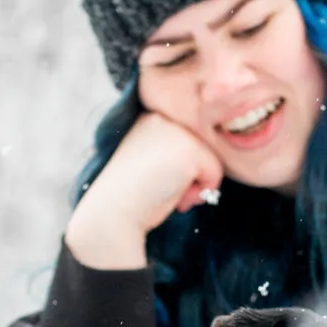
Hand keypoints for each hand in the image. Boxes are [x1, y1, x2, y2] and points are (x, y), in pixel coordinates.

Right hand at [65, 112, 223, 269]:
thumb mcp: (149, 161)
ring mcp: (177, 130)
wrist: (112, 211)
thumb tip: (206, 162)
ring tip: (165, 191)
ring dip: (193, 186)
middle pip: (201, 149)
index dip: (177, 169)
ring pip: (210, 161)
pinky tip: (172, 195)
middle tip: (159, 188)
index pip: (187, 142)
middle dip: (187, 176)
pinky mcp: (190, 149)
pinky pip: (215, 175)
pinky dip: (198, 193)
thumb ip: (172, 151)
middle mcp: (164, 116)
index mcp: (150, 117)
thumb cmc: (129, 195)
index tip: (151, 180)